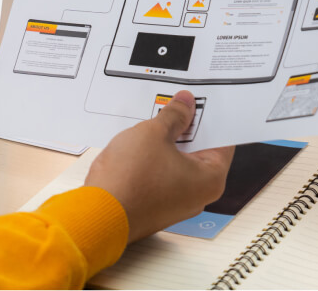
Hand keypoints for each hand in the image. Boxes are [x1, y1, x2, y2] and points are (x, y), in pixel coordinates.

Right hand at [85, 90, 233, 241]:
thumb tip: (185, 104)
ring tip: (154, 122)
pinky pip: (161, 176)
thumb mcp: (154, 134)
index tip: (200, 100)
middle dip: (186, 129)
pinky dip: (154, 160)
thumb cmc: (130, 180)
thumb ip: (174, 115)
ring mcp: (176, 204)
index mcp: (210, 179)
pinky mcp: (155, 207)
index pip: (222, 140)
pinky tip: (140, 144)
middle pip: (199, 152)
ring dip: (167, 144)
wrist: (96, 215)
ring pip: (178, 164)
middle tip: (175, 105)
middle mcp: (198, 196)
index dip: (210, 117)